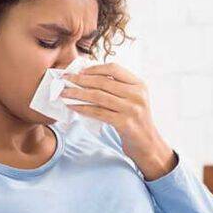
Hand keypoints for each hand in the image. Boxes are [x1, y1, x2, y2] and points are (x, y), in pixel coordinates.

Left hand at [60, 63, 176, 180]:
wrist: (148, 144)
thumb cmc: (136, 120)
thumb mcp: (133, 99)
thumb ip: (118, 88)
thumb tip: (88, 77)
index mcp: (139, 85)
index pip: (114, 69)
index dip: (94, 68)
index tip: (79, 71)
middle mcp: (137, 95)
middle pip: (103, 82)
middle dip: (81, 79)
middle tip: (65, 79)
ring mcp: (131, 109)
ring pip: (98, 96)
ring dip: (78, 93)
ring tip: (64, 93)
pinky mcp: (124, 123)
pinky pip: (98, 112)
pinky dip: (82, 108)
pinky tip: (72, 107)